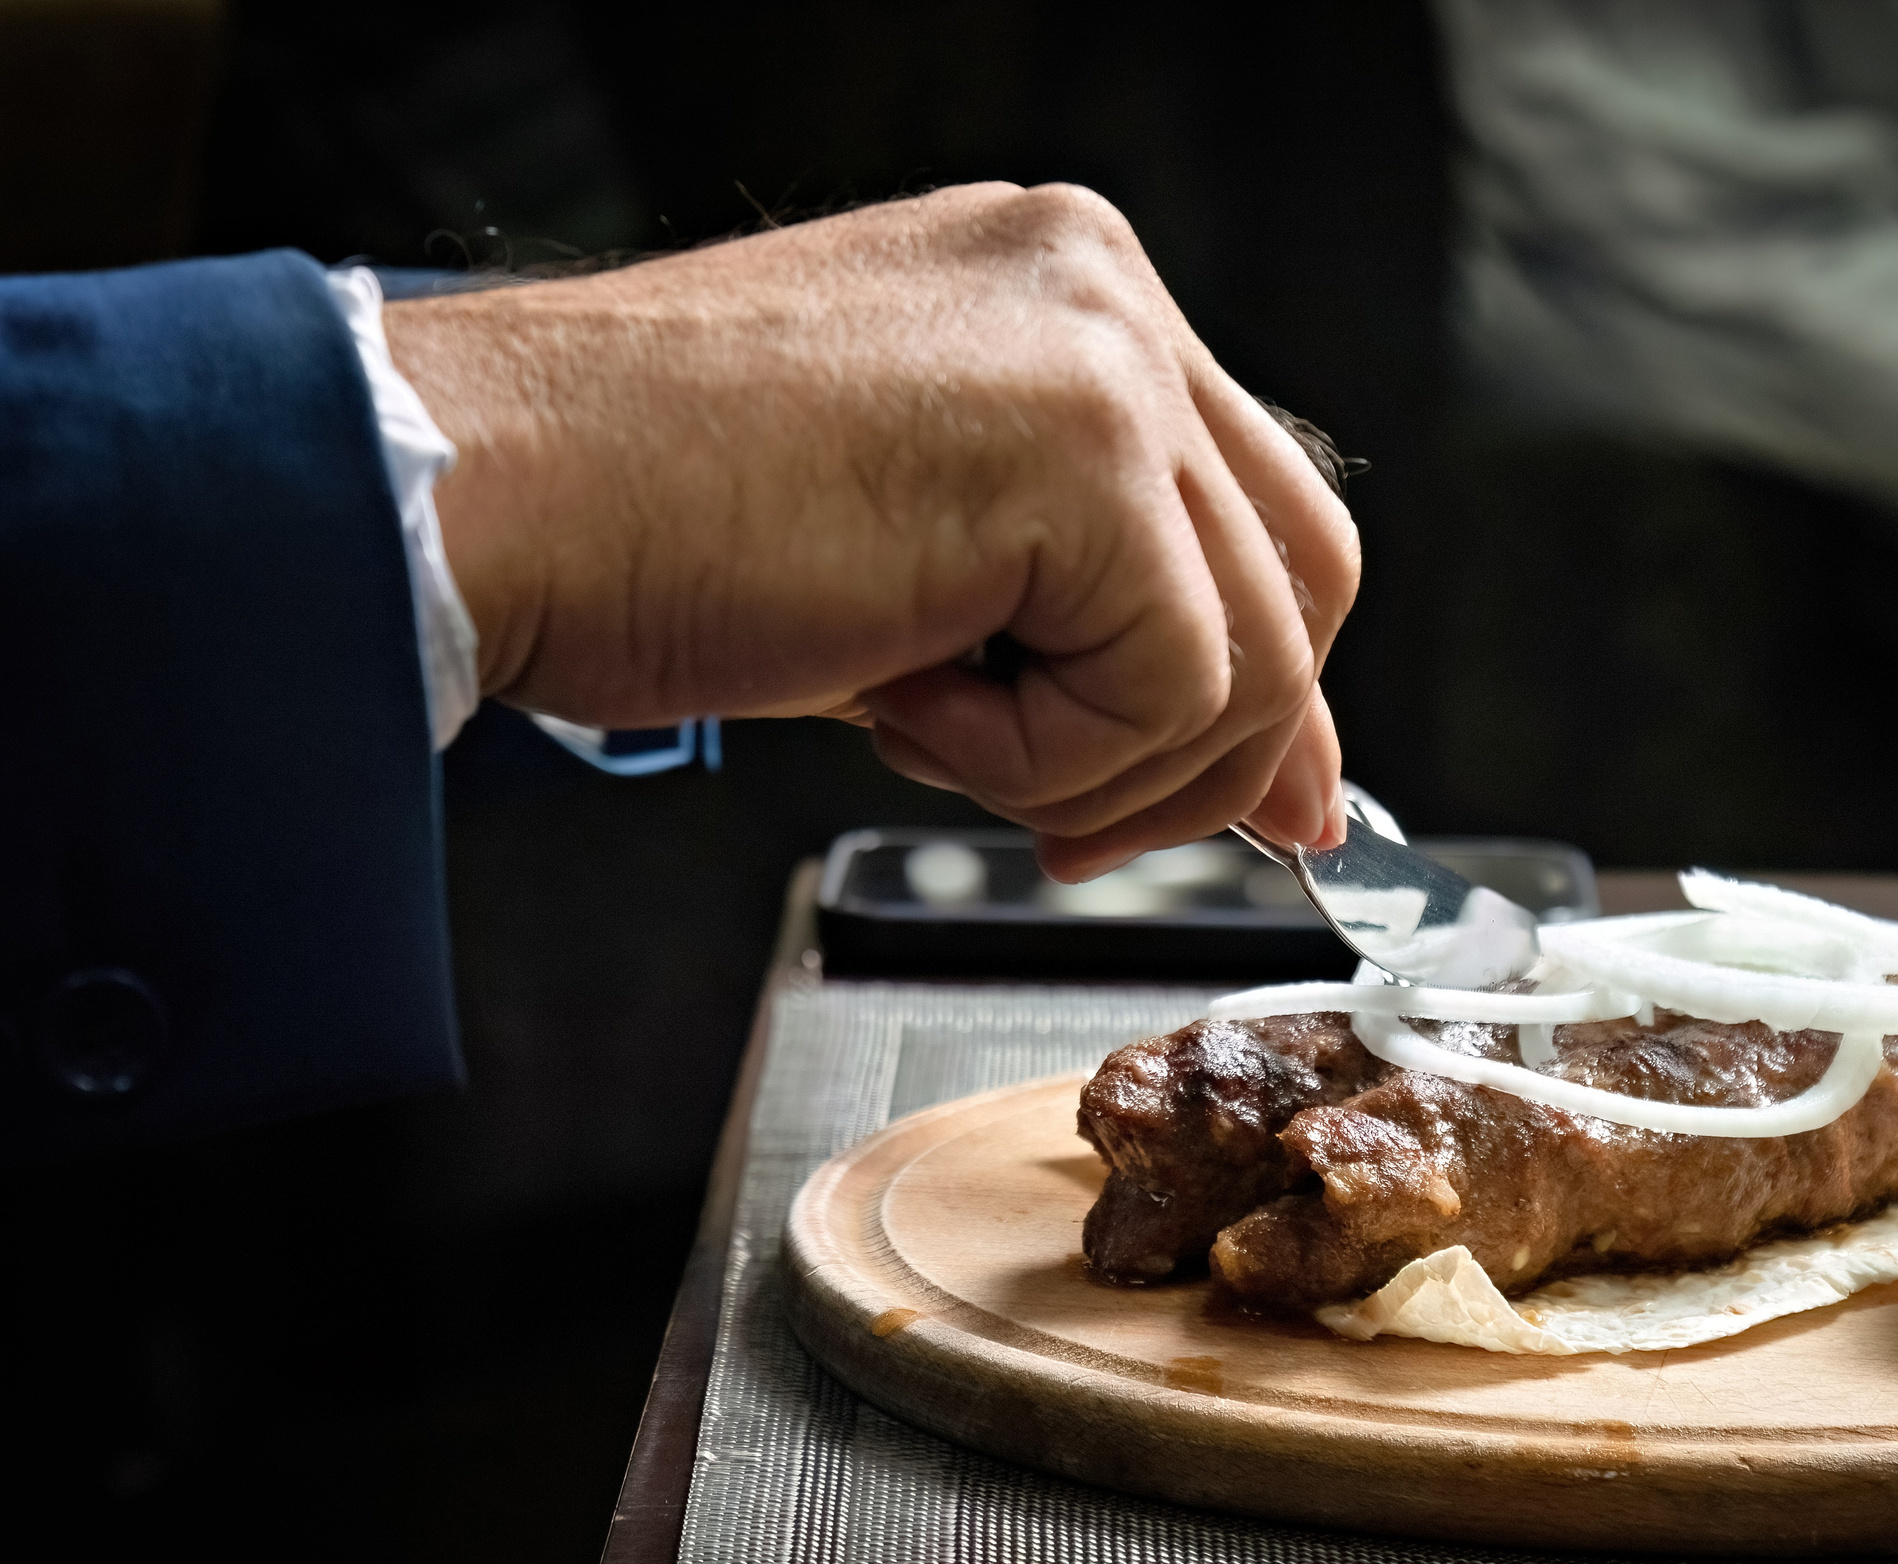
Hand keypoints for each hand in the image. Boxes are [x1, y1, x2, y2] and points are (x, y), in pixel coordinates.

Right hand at [384, 183, 1356, 879]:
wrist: (477, 498)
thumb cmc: (648, 529)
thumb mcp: (925, 572)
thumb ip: (1102, 630)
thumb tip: (1283, 780)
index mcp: (1070, 294)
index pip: (1263, 509)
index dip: (1263, 679)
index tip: (1244, 798)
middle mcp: (1104, 291)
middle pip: (1306, 574)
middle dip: (1216, 749)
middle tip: (1076, 826)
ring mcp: (1102, 352)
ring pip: (1252, 651)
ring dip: (1095, 762)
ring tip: (926, 726)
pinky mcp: (1078, 444)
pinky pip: (1169, 682)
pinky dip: (1042, 758)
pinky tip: (901, 703)